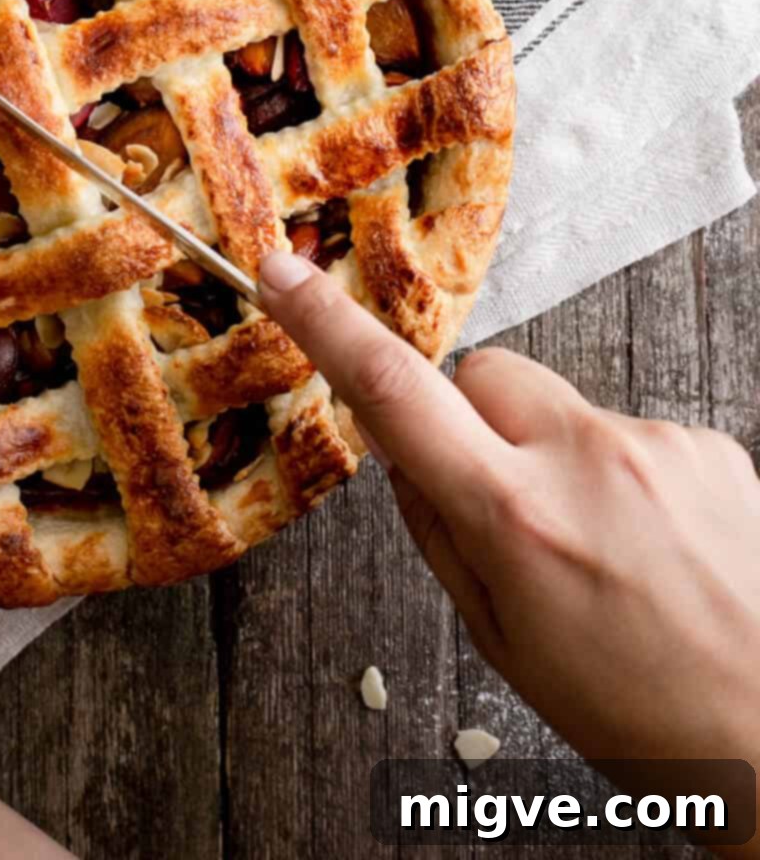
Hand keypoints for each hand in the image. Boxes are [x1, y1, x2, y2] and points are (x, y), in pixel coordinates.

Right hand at [260, 247, 759, 824]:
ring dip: (558, 459)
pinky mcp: (709, 443)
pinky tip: (657, 550)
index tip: (282, 274)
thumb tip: (401, 453)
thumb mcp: (501, 643)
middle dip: (471, 419)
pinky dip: (625, 479)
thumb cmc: (637, 716)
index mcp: (516, 519)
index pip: (395, 394)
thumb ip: (440, 533)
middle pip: (483, 376)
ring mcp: (656, 444)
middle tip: (502, 501)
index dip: (327, 327)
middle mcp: (586, 461)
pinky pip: (629, 433)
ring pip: (559, 409)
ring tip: (606, 555)